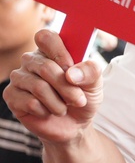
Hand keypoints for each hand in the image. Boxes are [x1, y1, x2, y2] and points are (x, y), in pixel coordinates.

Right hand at [5, 29, 101, 145]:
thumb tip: (71, 74)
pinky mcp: (11, 95)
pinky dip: (46, 111)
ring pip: (39, 87)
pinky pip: (30, 102)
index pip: (46, 37)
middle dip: (67, 87)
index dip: (59, 52)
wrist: (74, 124)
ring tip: (64, 107)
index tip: (71, 67)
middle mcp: (31, 61)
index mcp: (50, 51)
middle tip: (79, 100)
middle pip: (45, 67)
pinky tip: (48, 112)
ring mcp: (19, 78)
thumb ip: (91, 72)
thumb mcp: (95, 84)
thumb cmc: (82, 98)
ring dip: (58, 103)